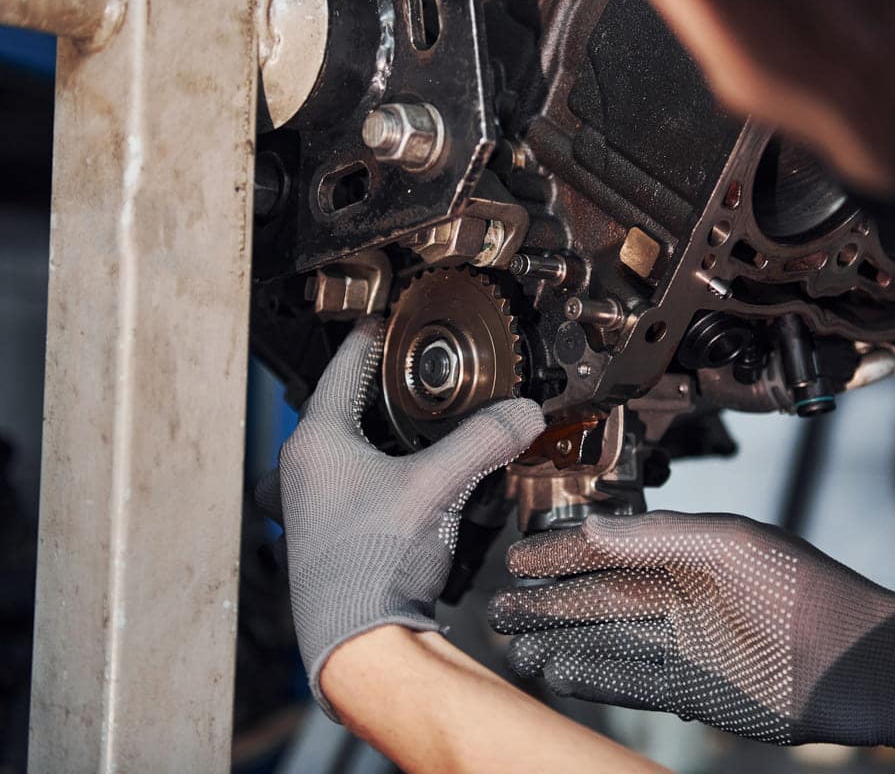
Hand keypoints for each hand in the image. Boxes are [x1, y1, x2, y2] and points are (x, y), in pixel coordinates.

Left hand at [277, 317, 544, 715]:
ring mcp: (310, 506)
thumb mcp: (437, 488)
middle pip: (342, 404)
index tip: (390, 320)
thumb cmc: (371, 568)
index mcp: (316, 444)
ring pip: (346, 447)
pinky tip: (411, 478)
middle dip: (379, 384)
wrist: (359, 645)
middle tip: (413, 368)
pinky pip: (353, 481)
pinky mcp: (328, 535)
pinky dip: (380, 467)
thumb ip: (483, 442)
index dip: (371, 336)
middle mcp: (303, 471)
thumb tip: (521, 413)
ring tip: (417, 420)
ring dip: (379, 430)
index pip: (344, 366)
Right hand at [488, 511, 894, 747]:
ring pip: (606, 640)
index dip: (563, 552)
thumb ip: (659, 536)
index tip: (521, 555)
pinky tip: (558, 671)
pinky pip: (629, 681)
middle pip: (598, 596)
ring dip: (560, 641)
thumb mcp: (730, 545)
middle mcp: (681, 594)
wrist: (855, 661)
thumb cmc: (805, 591)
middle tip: (500, 604)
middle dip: (548, 600)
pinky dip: (592, 677)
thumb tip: (595, 528)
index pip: (610, 548)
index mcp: (689, 552)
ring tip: (515, 644)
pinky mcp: (692, 689)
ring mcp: (684, 643)